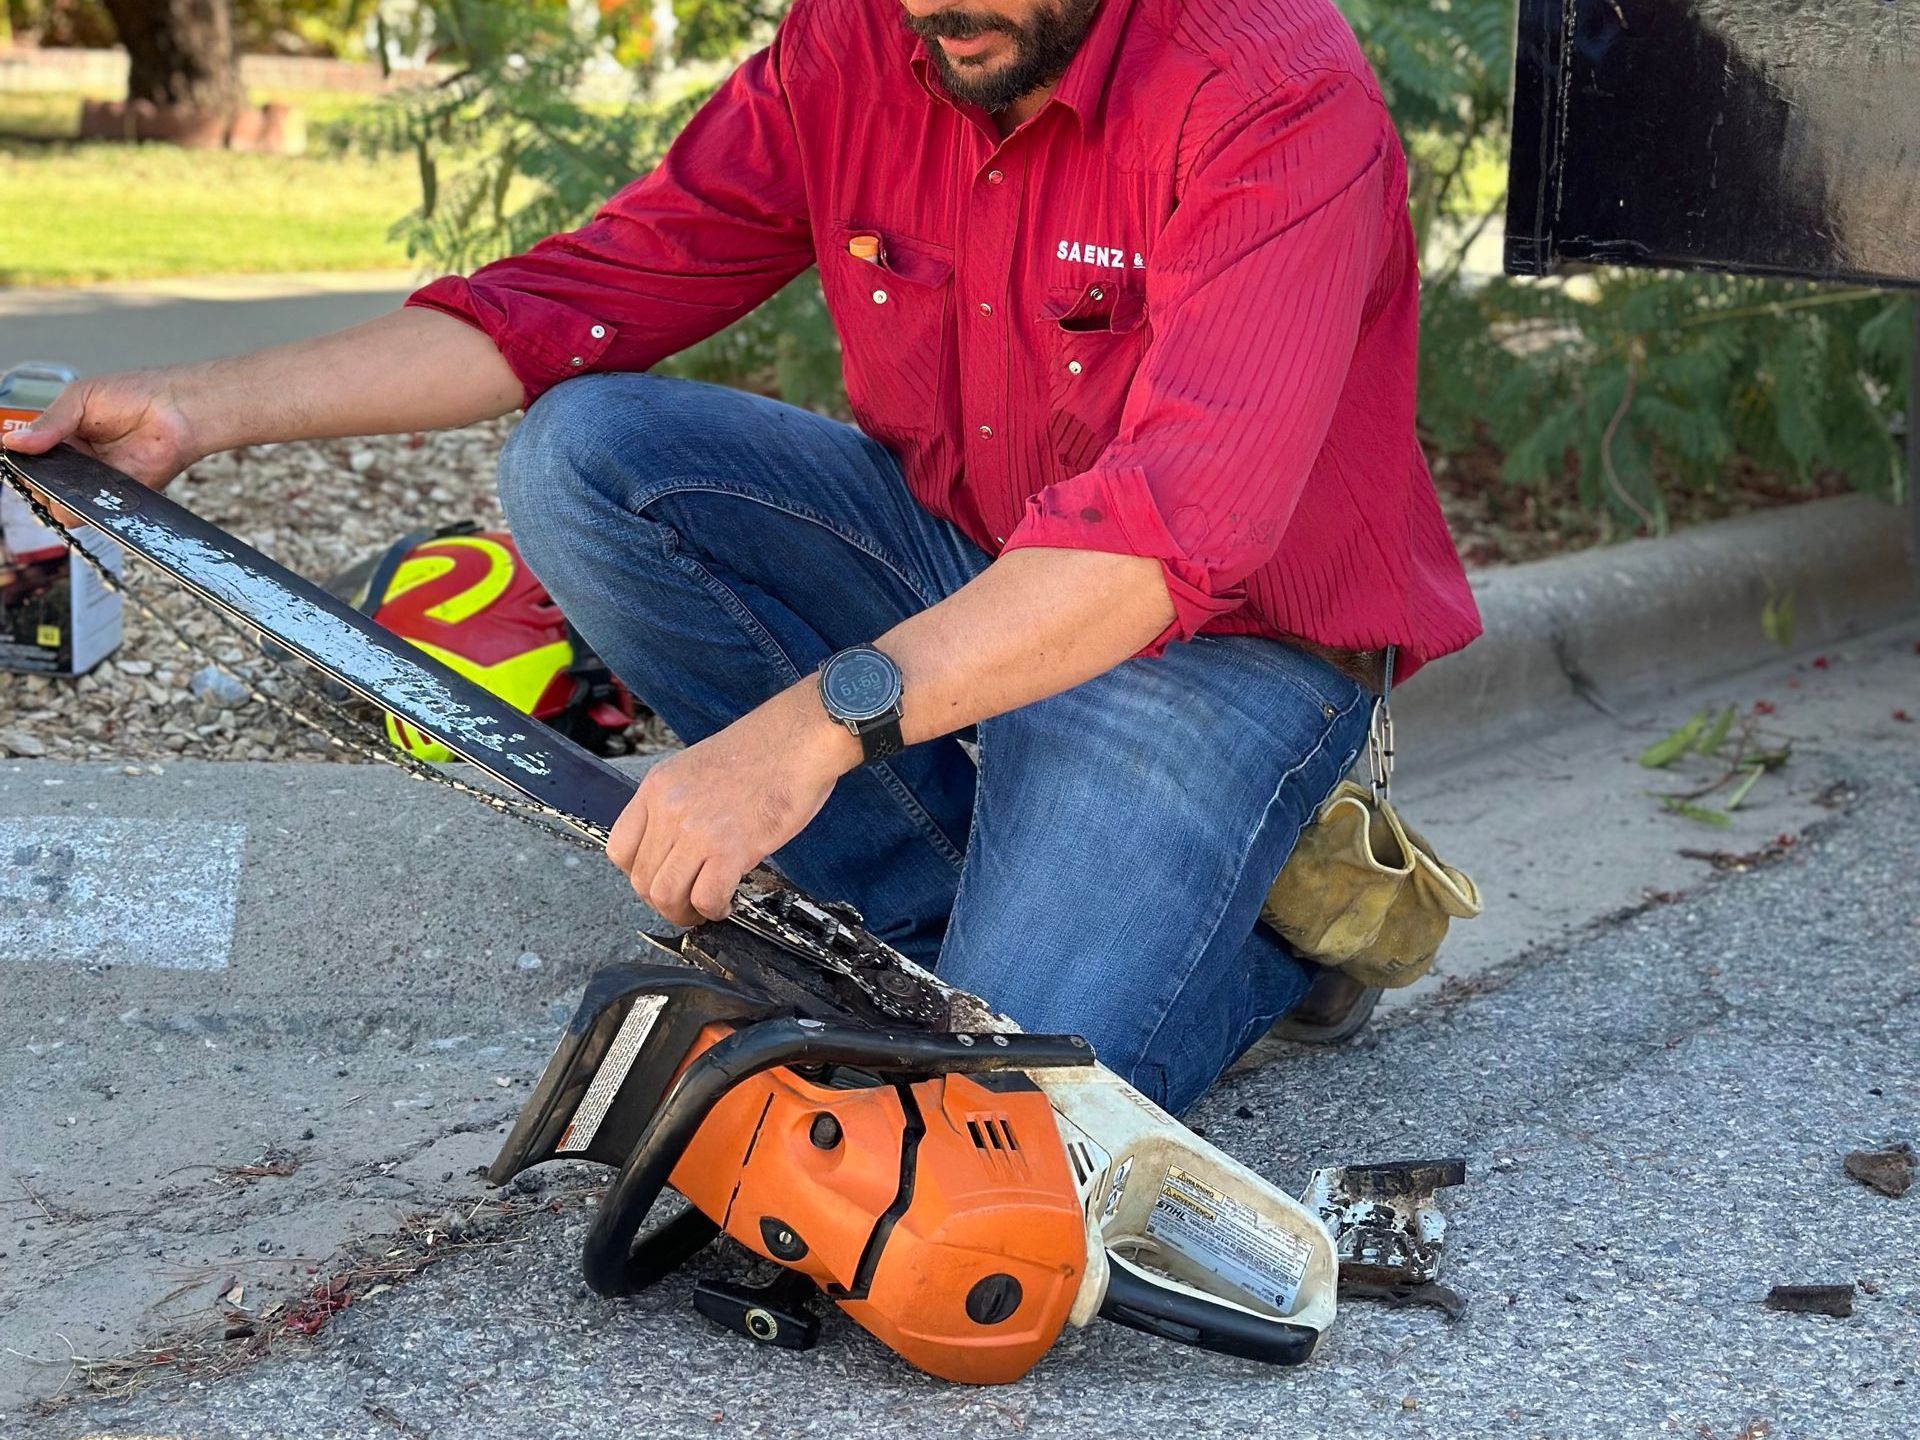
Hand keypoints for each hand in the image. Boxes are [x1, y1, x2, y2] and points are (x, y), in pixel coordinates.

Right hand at [2, 368, 208, 521]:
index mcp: (60, 438)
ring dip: (61, 497)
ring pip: (63, 505)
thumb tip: (12, 443)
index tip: (23, 458)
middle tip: (49, 467)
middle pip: (41, 487)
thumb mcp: (79, 399)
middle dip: (39, 482)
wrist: (177, 410)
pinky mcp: (119, 499)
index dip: (23, 463)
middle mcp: (75, 463)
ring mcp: (96, 483)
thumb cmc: (134, 394)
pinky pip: (94, 514)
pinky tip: (93, 490)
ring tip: (73, 476)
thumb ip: (48, 423)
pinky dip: (88, 509)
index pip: (28, 460)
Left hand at [608, 683, 860, 925]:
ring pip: (666, 895)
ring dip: (684, 913)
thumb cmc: (761, 750)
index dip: (638, 875)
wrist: (798, 739)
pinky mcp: (731, 849)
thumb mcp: (695, 767)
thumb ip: (676, 803)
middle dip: (663, 902)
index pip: (619, 849)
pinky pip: (706, 898)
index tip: (659, 880)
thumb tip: (674, 845)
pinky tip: (726, 904)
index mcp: (657, 787)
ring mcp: (697, 831)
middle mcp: (669, 810)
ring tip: (704, 909)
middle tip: (686, 904)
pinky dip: (714, 910)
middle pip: (642, 880)